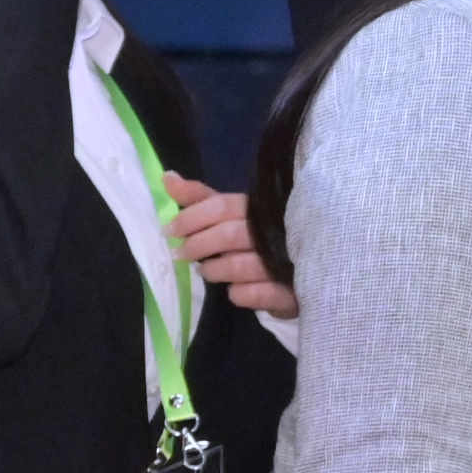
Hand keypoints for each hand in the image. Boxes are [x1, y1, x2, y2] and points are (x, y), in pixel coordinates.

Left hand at [164, 180, 295, 324]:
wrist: (303, 271)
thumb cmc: (260, 237)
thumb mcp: (234, 213)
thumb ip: (202, 198)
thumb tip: (168, 178)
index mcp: (262, 208)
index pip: (223, 207)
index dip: (191, 218)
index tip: (170, 230)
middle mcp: (277, 231)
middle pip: (228, 235)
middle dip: (197, 246)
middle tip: (180, 255)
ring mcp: (286, 263)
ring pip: (239, 265)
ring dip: (214, 270)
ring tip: (207, 272)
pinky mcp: (290, 292)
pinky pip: (254, 294)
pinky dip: (239, 293)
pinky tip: (235, 290)